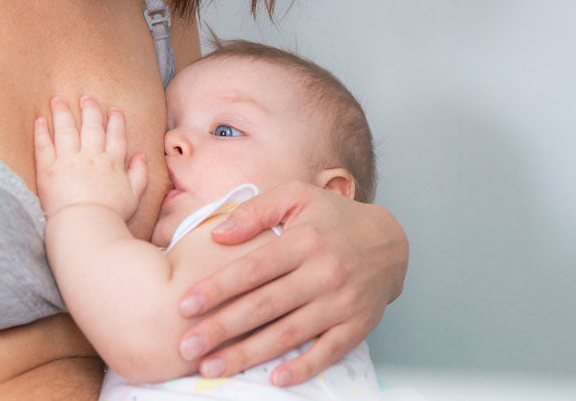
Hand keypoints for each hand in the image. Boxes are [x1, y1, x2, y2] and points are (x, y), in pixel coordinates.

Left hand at [34, 96, 147, 219]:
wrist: (86, 226)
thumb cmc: (111, 214)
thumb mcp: (134, 195)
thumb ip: (139, 173)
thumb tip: (142, 155)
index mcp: (112, 162)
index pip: (116, 135)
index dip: (116, 121)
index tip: (114, 110)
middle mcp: (91, 157)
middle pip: (91, 127)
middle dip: (89, 110)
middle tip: (86, 97)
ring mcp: (69, 161)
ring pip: (66, 130)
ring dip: (62, 113)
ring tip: (58, 100)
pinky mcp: (48, 170)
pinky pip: (44, 146)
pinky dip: (41, 132)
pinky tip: (39, 120)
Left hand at [176, 181, 408, 385]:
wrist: (389, 242)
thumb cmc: (334, 218)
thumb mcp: (297, 197)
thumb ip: (256, 211)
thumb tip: (217, 234)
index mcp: (304, 240)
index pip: (254, 267)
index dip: (219, 287)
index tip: (185, 304)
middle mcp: (323, 272)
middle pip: (265, 306)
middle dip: (222, 328)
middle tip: (186, 346)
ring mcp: (342, 302)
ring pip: (289, 333)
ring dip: (248, 354)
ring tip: (212, 367)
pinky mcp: (357, 325)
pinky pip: (328, 352)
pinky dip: (303, 367)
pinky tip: (274, 378)